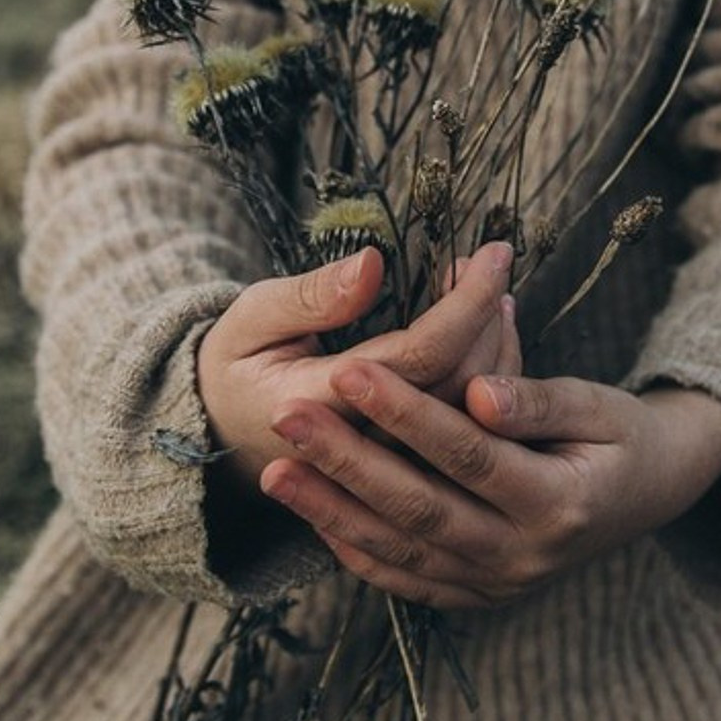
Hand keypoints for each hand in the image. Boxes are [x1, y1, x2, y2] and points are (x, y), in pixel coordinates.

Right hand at [197, 240, 521, 493]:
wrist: (224, 430)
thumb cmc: (239, 363)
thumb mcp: (253, 318)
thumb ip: (311, 297)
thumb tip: (373, 264)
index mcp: (321, 407)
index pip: (421, 356)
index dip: (466, 304)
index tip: (493, 254)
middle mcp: (364, 447)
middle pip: (459, 387)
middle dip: (487, 319)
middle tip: (493, 263)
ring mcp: (388, 465)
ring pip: (472, 413)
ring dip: (496, 343)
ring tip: (494, 289)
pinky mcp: (404, 466)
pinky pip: (464, 426)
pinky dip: (490, 373)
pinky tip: (489, 328)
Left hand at [259, 364, 720, 609]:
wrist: (649, 493)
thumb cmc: (620, 433)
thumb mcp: (598, 405)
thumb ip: (537, 402)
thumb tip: (477, 394)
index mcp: (560, 504)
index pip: (467, 455)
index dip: (408, 413)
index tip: (352, 369)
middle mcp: (524, 558)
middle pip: (419, 509)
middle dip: (347, 462)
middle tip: (289, 417)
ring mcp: (498, 586)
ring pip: (402, 552)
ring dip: (332, 512)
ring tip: (273, 471)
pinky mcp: (476, 596)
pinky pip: (406, 580)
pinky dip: (356, 552)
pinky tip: (313, 515)